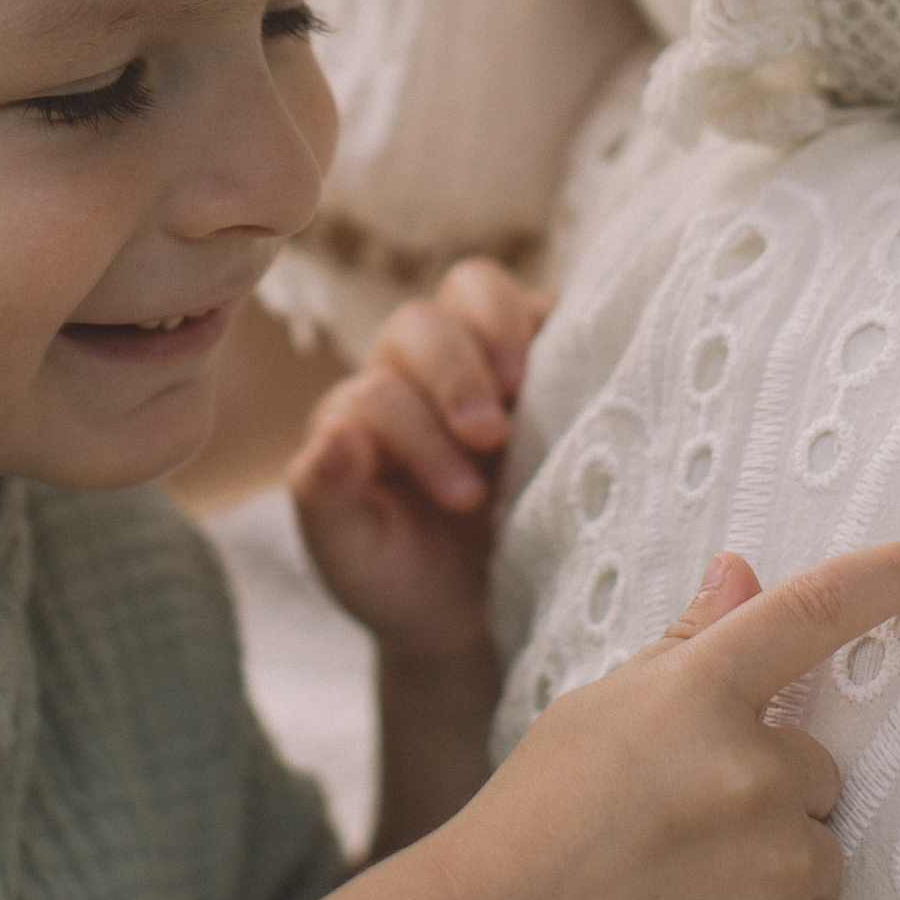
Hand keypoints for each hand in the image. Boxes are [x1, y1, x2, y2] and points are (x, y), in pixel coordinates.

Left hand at [288, 257, 552, 661]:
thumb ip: (326, 499)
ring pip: (473, 288)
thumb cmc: (406, 581)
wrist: (475, 611)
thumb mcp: (354, 558)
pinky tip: (573, 365)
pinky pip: (544, 307)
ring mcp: (477, 358)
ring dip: (497, 326)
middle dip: (452, 374)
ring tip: (519, 381)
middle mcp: (409, 373)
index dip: (416, 434)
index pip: (377, 392)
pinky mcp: (541, 358)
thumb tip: (332, 437)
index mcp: (358, 416)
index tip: (465, 499)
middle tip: (489, 435)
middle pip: (417, 324)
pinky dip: (557, 320)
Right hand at [421, 538, 899, 899]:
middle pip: (816, 767)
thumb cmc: (538, 817)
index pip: (812, 612)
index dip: (884, 577)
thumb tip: (743, 574)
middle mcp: (753, 768)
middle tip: (678, 828)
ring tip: (680, 888)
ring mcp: (778, 861)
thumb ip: (688, 644)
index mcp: (700, 692)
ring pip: (819, 847)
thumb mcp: (601, 706)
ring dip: (772, 864)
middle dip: (766, 791)